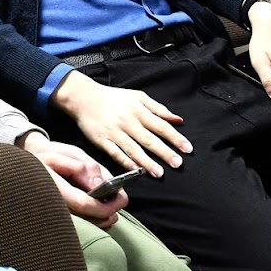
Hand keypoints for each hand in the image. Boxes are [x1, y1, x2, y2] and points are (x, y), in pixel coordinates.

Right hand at [19, 132, 126, 228]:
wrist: (23, 166)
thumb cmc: (45, 156)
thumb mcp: (66, 154)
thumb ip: (83, 167)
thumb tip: (99, 184)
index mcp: (53, 186)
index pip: (83, 204)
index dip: (105, 205)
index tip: (120, 198)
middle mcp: (53, 204)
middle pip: (88, 219)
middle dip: (109, 212)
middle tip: (120, 200)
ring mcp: (55, 212)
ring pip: (85, 224)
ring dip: (103, 217)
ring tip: (112, 204)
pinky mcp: (57, 216)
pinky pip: (80, 223)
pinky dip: (94, 218)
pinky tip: (100, 209)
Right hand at [51, 70, 190, 177]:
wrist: (84, 97)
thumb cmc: (113, 98)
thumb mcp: (138, 97)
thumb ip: (159, 108)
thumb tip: (178, 120)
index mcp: (138, 111)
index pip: (161, 126)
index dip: (175, 138)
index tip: (187, 149)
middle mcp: (127, 122)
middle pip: (149, 139)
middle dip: (164, 152)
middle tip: (177, 164)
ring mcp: (114, 132)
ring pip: (133, 149)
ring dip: (147, 162)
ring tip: (159, 173)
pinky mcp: (102, 141)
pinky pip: (116, 153)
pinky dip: (126, 162)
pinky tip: (136, 170)